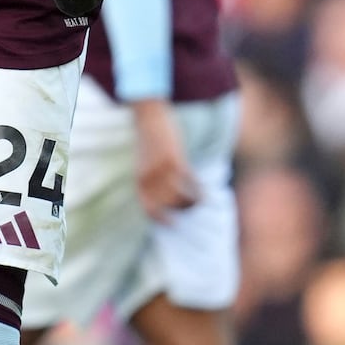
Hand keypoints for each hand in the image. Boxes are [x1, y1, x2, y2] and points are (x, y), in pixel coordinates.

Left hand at [131, 99, 198, 222]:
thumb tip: (161, 199)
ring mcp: (162, 169)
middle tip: (191, 206)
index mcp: (140, 180)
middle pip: (168, 205)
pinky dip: (199, 190)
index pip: (148, 208)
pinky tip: (205, 192)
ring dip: (192, 202)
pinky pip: (190, 182)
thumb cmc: (147, 142)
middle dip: (182, 209)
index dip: (161, 220)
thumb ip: (149, 180)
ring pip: (181, 197)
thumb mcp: (143, 164)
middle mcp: (149, 177)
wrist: (148, 119)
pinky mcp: (175, 160)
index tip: (173, 224)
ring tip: (199, 199)